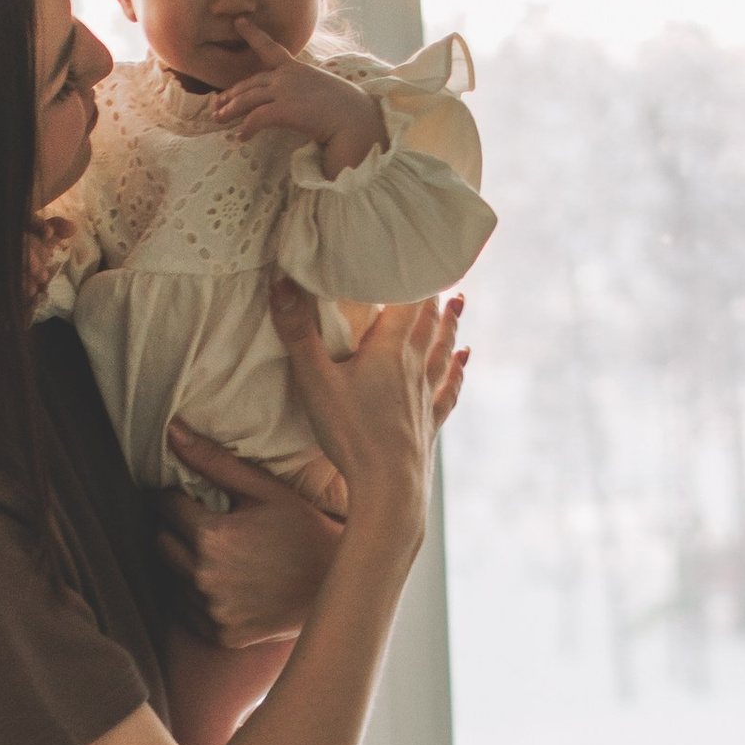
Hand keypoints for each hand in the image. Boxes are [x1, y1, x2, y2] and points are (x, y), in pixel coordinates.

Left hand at [156, 432, 343, 645]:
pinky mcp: (219, 634)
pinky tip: (226, 582)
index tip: (193, 496)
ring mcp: (211, 610)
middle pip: (160, 541)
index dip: (177, 496)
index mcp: (212, 536)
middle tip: (204, 522)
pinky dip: (196, 595)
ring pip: (170, 576)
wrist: (339, 585)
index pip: (165, 505)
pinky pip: (185, 609)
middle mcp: (204, 577)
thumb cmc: (305, 529)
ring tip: (219, 552)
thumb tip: (171, 431)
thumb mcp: (264, 489)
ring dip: (184, 561)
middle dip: (175, 527)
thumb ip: (214, 461)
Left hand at [209, 16, 390, 176]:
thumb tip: (300, 105)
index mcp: (298, 69)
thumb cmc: (347, 110)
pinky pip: (256, 118)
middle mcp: (288, 76)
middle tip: (218, 104)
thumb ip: (306, 92)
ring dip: (231, 110)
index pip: (271, 48)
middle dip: (232, 94)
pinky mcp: (284, 109)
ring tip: (218, 119)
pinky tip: (241, 137)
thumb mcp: (323, 91)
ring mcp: (285, 91)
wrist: (356, 120)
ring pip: (248, 99)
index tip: (239, 21)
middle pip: (251, 83)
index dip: (253, 34)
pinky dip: (246, 128)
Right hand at [269, 279, 466, 555]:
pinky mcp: (430, 422)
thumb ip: (298, 331)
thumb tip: (281, 280)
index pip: (408, 300)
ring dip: (451, 325)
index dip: (415, 276)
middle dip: (434, 296)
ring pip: (443, 350)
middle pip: (429, 322)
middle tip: (445, 272)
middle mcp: (414, 366)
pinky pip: (448, 388)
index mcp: (389, 349)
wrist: (390, 490)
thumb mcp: (315, 381)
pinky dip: (457, 370)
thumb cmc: (352, 435)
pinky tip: (463, 360)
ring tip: (460, 304)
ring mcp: (425, 395)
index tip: (421, 254)